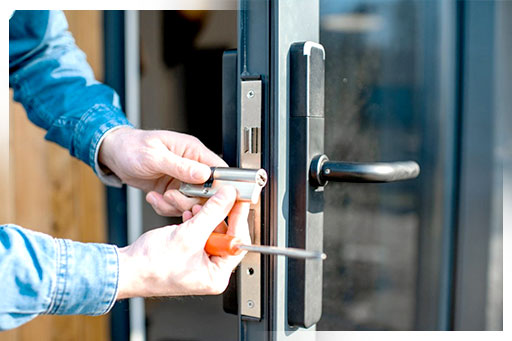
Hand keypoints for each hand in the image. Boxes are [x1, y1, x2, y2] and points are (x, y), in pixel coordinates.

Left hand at [99, 127, 226, 215]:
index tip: (207, 197)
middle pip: (207, 192)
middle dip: (189, 200)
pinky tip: (153, 197)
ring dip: (174, 205)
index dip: (218, 187)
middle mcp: (192, 166)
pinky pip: (177, 207)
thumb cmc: (132, 147)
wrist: (114, 155)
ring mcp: (183, 180)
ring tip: (160, 196)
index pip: (219, 170)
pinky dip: (164, 207)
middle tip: (172, 196)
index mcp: (193, 151)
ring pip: (192, 203)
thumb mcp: (154, 156)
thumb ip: (181, 166)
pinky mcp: (173, 191)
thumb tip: (205, 174)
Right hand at [116, 186, 250, 297]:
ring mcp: (199, 263)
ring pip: (211, 231)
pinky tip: (189, 215)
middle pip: (226, 235)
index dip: (239, 218)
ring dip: (205, 216)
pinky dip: (195, 222)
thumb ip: (212, 213)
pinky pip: (199, 233)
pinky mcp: (189, 254)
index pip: (238, 242)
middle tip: (219, 198)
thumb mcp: (189, 235)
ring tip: (196, 207)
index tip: (239, 200)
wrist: (125, 269)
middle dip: (218, 215)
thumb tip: (228, 198)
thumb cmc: (151, 266)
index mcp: (217, 276)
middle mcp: (210, 271)